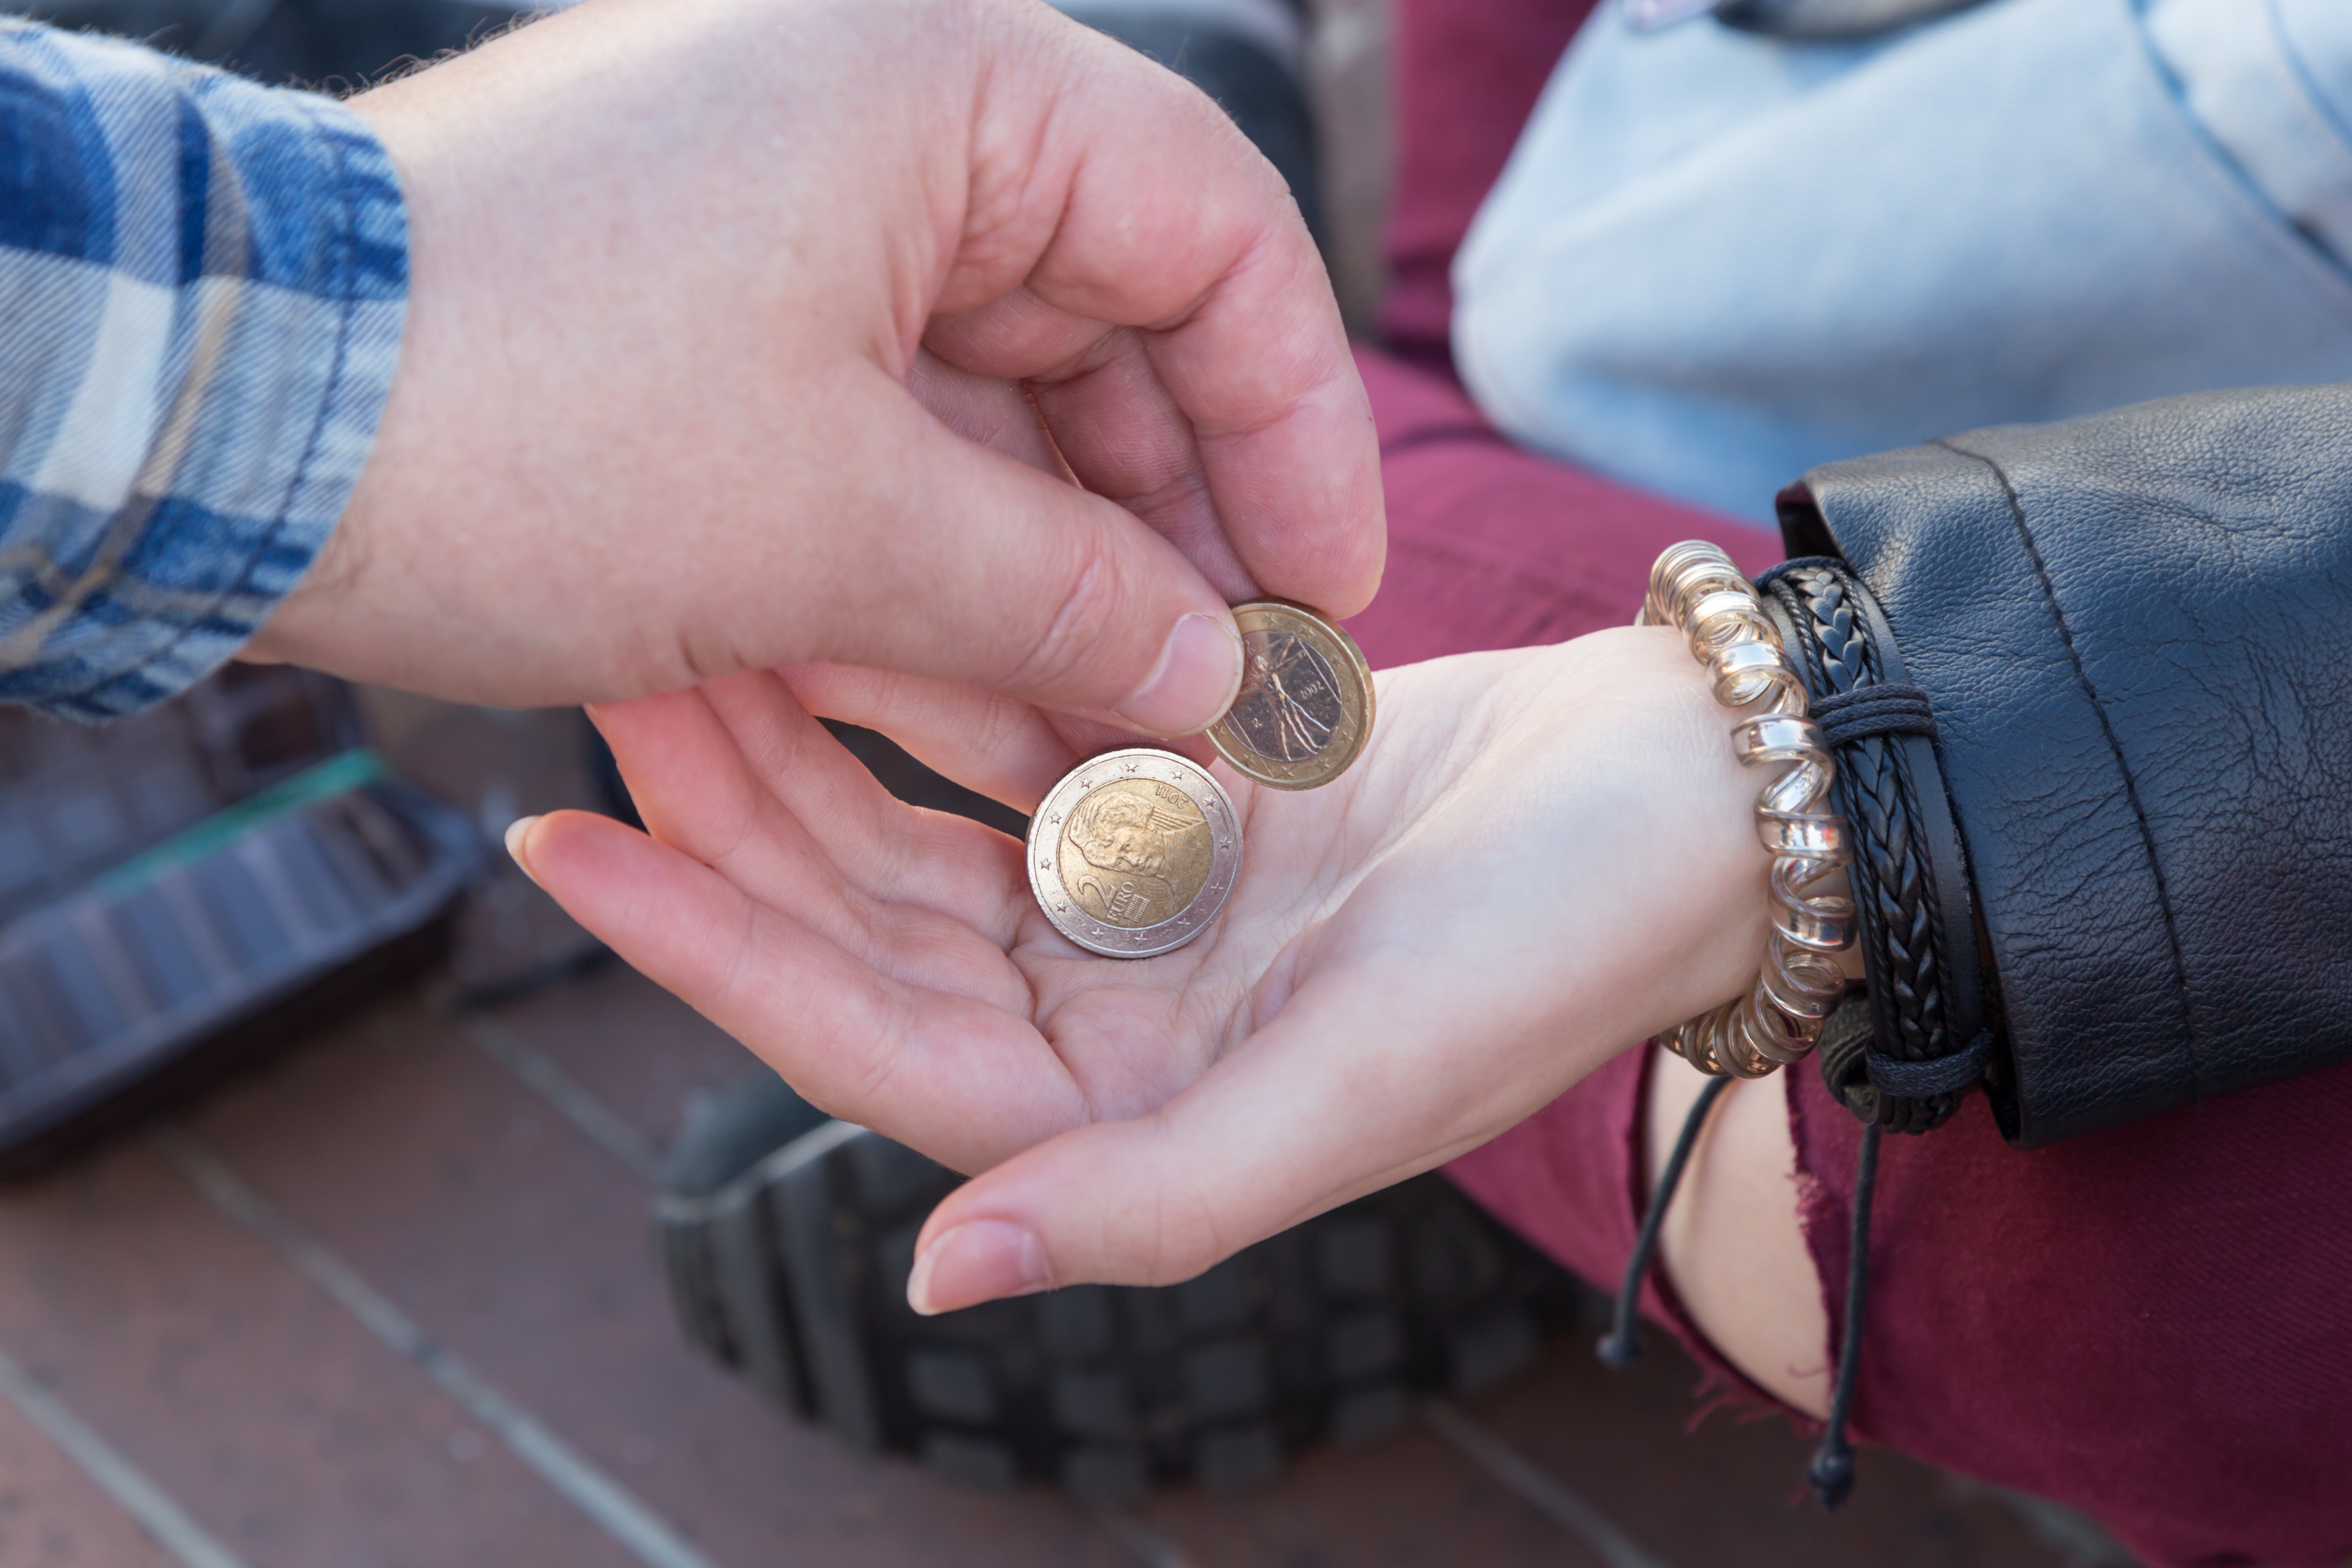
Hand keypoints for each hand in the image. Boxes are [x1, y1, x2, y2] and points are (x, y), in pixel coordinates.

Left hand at [247, 0, 1380, 732]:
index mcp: (943, 83)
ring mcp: (788, 201)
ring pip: (1001, 392)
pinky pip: (888, 418)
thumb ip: (1071, 601)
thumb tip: (1218, 674)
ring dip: (1054, 565)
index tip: (1329, 586)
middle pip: (1117, 321)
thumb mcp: (847, 534)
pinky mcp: (716, 297)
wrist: (208, 428)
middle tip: (1224, 691)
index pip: (1216, 231)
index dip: (1296, 423)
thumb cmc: (530, 425)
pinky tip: (987, 677)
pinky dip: (939, 546)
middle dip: (1173, 525)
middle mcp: (875, 110)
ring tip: (1108, 729)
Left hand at [506, 626, 1770, 1310]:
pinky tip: (852, 579)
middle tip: (615, 673)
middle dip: (734, 808)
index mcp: (1124, 1107)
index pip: (864, 1034)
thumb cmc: (1555, 951)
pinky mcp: (1177, 784)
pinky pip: (1014, 722)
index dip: (712, 947)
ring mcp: (1137, 888)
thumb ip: (1153, 1205)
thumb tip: (933, 1279)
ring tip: (697, 608)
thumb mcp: (1362, 1089)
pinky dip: (938, 661)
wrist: (1685, 796)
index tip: (571, 847)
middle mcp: (1107, 1006)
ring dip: (813, 720)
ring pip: (918, 810)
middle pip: (863, 912)